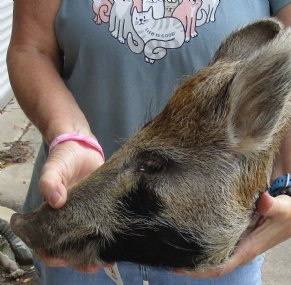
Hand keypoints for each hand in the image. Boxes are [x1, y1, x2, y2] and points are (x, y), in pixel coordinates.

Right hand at [37, 139, 104, 271]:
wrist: (83, 147)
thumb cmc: (64, 158)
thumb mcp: (54, 168)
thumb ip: (50, 181)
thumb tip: (55, 200)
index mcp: (52, 214)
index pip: (47, 241)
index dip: (52, 253)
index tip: (64, 258)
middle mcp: (70, 218)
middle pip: (70, 246)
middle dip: (79, 259)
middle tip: (92, 265)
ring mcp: (87, 214)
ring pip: (89, 240)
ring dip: (96, 252)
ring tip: (108, 260)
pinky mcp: (103, 208)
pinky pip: (104, 226)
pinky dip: (109, 237)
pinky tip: (119, 243)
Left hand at [175, 191, 290, 277]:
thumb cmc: (290, 211)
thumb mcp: (285, 208)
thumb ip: (274, 206)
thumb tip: (263, 201)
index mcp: (248, 248)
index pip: (220, 266)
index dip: (199, 270)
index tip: (178, 266)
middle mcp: (239, 245)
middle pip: (210, 260)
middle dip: (190, 260)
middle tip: (165, 252)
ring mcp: (237, 237)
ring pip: (211, 248)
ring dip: (193, 248)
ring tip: (170, 240)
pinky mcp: (236, 227)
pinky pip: (215, 235)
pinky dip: (201, 235)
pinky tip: (187, 226)